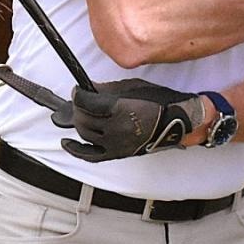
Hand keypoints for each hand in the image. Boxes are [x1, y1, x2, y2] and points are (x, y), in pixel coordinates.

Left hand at [60, 79, 207, 162]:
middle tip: (80, 101)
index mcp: (118, 110)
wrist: (176, 122)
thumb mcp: (133, 87)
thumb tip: (88, 88)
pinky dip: (77, 150)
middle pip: (83, 119)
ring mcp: (115, 144)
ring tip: (81, 114)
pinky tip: (67, 142)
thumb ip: (107, 89)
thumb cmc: (160, 101)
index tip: (78, 90)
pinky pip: (92, 155)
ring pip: (85, 134)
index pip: (86, 103)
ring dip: (79, 123)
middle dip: (77, 108)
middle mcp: (115, 129)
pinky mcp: (118, 154)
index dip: (78, 94)